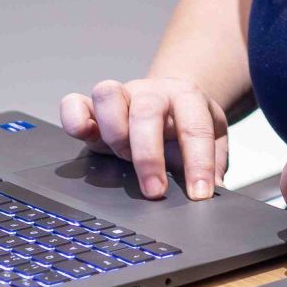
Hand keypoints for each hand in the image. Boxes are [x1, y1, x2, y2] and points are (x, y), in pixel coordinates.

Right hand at [56, 77, 229, 199]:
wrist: (172, 99)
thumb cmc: (188, 124)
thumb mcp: (212, 140)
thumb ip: (213, 164)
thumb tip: (213, 193)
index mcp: (187, 97)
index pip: (195, 127)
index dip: (198, 163)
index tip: (200, 194)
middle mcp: (151, 92)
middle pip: (146, 111)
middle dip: (149, 156)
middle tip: (155, 192)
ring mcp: (121, 96)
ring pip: (108, 94)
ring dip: (114, 131)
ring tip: (121, 159)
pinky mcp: (93, 107)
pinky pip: (74, 102)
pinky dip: (73, 119)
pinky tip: (85, 137)